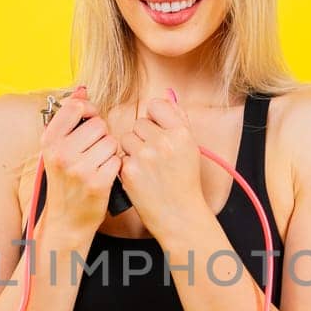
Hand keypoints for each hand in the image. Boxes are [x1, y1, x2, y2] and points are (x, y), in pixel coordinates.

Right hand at [37, 88, 121, 240]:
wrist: (66, 221)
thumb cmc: (65, 182)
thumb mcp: (57, 150)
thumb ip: (68, 119)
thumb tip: (82, 90)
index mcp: (49, 141)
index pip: (76, 107)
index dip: (89, 111)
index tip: (90, 121)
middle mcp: (61, 153)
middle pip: (98, 124)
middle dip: (102, 135)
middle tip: (94, 150)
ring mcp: (79, 169)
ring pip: (111, 141)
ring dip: (110, 151)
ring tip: (99, 163)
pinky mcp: (97, 183)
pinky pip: (117, 159)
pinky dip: (116, 166)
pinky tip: (106, 174)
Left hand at [117, 90, 204, 240]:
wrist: (179, 215)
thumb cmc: (185, 182)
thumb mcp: (190, 148)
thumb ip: (178, 119)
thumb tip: (167, 95)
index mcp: (181, 133)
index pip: (155, 106)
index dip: (154, 118)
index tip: (157, 130)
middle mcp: (164, 142)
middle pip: (139, 123)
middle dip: (143, 136)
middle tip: (154, 156)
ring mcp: (145, 156)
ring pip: (126, 138)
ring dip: (132, 150)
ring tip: (147, 166)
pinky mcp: (130, 171)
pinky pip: (120, 156)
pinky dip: (127, 165)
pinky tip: (140, 177)